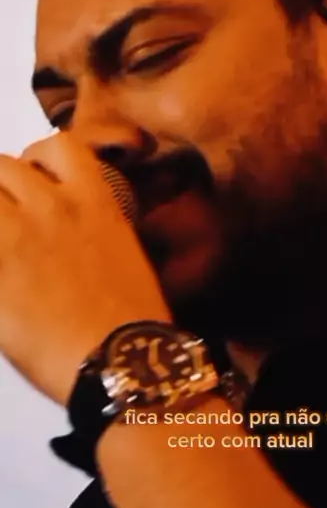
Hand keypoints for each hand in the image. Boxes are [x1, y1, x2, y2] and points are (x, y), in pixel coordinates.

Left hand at [0, 133, 169, 404]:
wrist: (122, 361)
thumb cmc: (133, 322)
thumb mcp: (123, 256)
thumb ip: (91, 229)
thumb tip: (66, 234)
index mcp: (94, 202)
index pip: (59, 146)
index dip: (37, 158)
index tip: (34, 175)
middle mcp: (53, 208)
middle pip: (3, 166)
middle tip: (5, 216)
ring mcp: (17, 237)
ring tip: (0, 239)